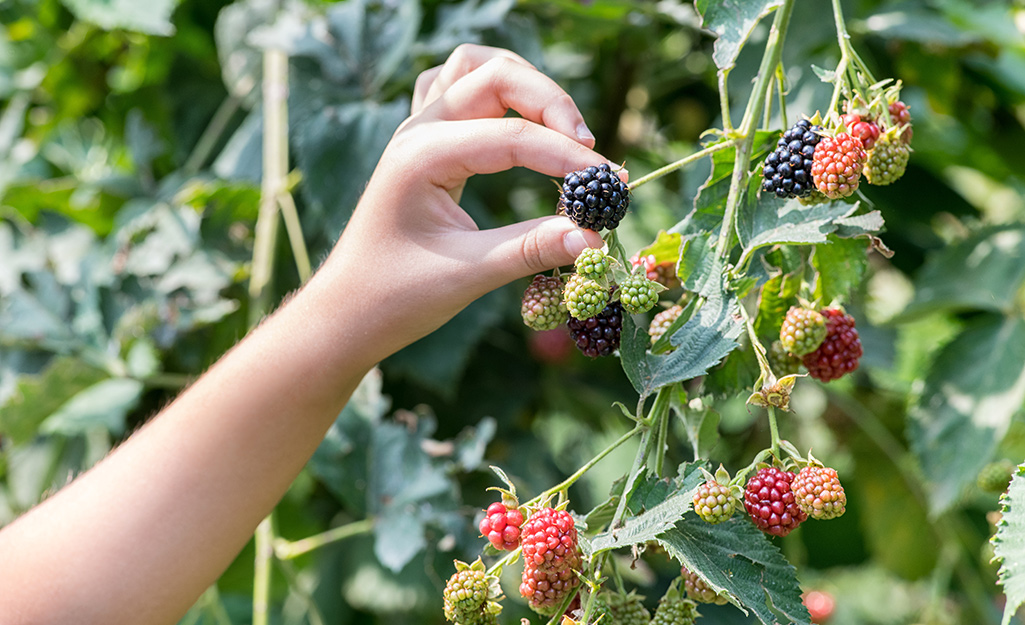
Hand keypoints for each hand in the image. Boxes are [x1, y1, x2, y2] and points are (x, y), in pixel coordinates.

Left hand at [312, 44, 619, 363]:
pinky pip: (457, 89)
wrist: (345, 313)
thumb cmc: (395, 297)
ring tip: (561, 130)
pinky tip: (517, 121)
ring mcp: (417, 130)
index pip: (513, 136)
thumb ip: (531, 248)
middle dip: (552, 105)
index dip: (570, 159)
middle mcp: (417, 129)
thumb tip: (594, 236)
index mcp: (422, 155)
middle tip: (590, 154)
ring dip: (523, 86)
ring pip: (475, 68)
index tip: (613, 184)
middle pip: (497, 75)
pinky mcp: (422, 144)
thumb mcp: (468, 274)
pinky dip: (494, 93)